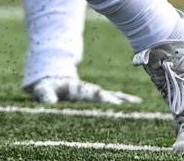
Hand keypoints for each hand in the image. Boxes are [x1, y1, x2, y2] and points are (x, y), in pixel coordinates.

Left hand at [25, 75, 141, 105]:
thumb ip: (46, 94)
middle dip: (117, 100)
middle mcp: (89, 90)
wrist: (51, 77)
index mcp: (78, 89)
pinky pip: (113, 99)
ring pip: (112, 96)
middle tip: (133, 105)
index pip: (92, 94)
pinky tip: (137, 104)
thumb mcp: (44, 89)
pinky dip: (124, 100)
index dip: (101, 97)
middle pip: (106, 95)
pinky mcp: (96, 96)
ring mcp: (94, 93)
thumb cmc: (47, 86)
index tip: (111, 101)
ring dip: (124, 99)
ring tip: (139, 103)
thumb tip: (49, 103)